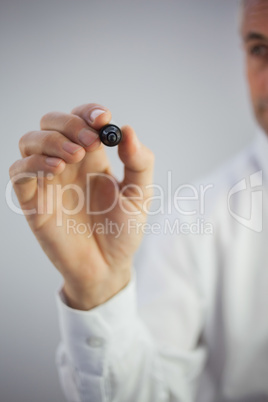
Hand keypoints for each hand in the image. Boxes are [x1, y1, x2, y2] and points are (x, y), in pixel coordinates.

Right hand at [9, 103, 153, 309]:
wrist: (107, 266)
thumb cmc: (123, 231)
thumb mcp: (139, 195)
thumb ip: (139, 162)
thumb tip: (127, 129)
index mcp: (93, 159)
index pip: (81, 120)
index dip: (88, 112)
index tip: (104, 119)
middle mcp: (68, 164)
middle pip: (52, 123)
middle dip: (69, 124)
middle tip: (90, 143)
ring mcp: (48, 181)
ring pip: (30, 141)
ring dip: (51, 140)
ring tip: (74, 156)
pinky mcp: (33, 200)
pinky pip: (19, 171)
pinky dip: (33, 163)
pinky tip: (56, 170)